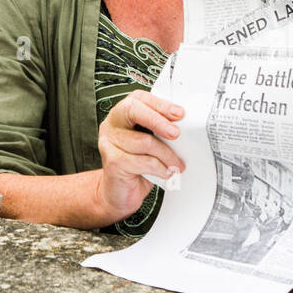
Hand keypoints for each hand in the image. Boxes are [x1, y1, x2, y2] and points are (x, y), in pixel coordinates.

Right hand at [94, 90, 185, 224]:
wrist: (119, 193)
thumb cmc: (137, 166)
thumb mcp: (150, 143)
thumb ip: (159, 131)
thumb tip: (183, 127)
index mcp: (122, 114)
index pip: (138, 98)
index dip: (159, 104)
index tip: (179, 113)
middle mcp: (112, 124)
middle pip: (133, 110)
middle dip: (158, 120)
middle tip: (176, 133)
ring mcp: (109, 142)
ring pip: (144, 141)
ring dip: (166, 155)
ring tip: (177, 164)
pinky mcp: (112, 161)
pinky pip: (143, 162)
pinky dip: (160, 168)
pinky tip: (166, 173)